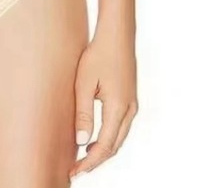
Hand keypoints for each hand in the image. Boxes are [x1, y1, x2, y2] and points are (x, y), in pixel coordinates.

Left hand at [69, 28, 137, 178]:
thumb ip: (83, 113)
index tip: (75, 171)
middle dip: (96, 161)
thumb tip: (81, 141)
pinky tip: (94, 138)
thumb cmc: (98, 55)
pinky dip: (108, 138)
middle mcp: (129, 110)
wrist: (117, 35)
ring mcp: (132, 105)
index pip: (105, 146)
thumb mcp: (84, 83)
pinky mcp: (130, 99)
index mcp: (118, 108)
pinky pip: (120, 127)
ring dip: (102, 151)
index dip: (90, 162)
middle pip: (114, 146)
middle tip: (76, 169)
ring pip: (119, 138)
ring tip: (82, 157)